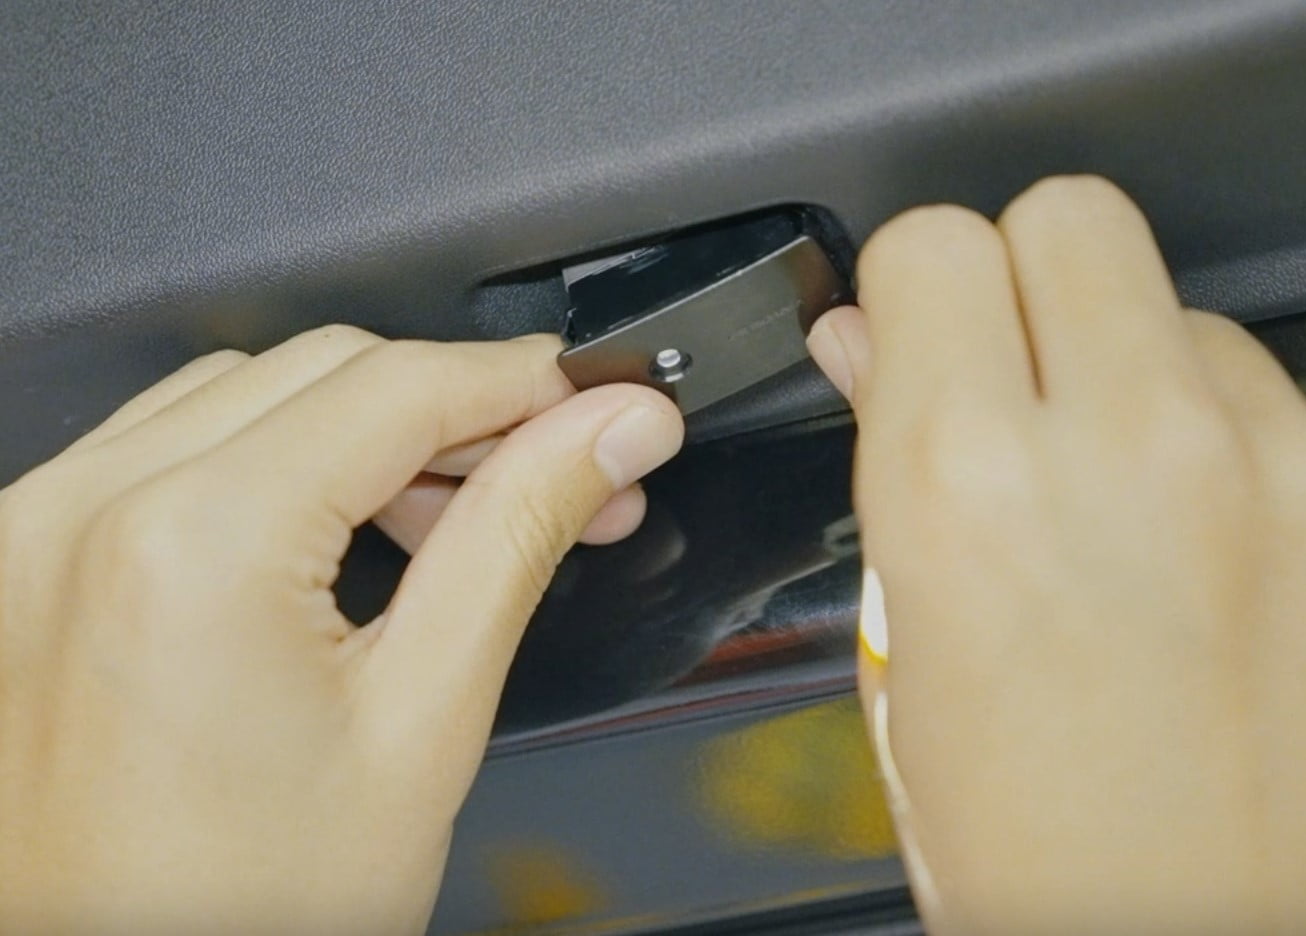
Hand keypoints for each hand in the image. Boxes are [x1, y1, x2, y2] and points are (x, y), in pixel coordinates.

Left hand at [0, 330, 683, 934]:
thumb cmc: (242, 909)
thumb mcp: (425, 720)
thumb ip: (519, 538)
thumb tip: (605, 437)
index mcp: (194, 545)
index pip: (401, 383)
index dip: (527, 383)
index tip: (599, 406)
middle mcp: (88, 515)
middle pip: (327, 368)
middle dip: (461, 410)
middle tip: (558, 473)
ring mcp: (38, 534)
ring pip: (247, 391)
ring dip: (369, 428)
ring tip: (457, 515)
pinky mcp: (24, 560)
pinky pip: (169, 444)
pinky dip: (274, 456)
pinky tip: (342, 521)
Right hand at [806, 177, 1305, 934]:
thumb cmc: (1051, 870)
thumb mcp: (910, 669)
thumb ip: (892, 470)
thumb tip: (878, 347)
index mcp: (968, 493)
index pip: (932, 244)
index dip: (923, 291)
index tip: (935, 333)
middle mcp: (1136, 452)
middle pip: (1073, 218)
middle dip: (1034, 287)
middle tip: (1034, 395)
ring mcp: (1290, 474)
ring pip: (1195, 320)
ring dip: (1155, 393)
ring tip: (1148, 535)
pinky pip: (1302, 422)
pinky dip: (1262, 478)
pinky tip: (1244, 589)